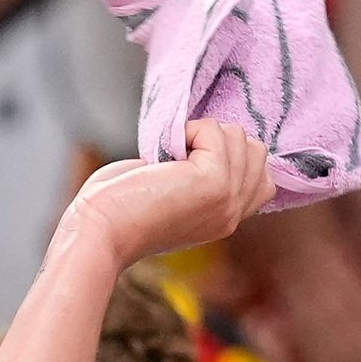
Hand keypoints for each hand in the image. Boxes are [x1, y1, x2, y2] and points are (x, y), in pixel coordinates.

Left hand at [59, 120, 274, 269]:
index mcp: (225, 219)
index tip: (194, 159)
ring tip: (168, 160)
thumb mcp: (173, 193)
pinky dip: (188, 130)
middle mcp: (233, 213)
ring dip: (200, 134)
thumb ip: (201, 175)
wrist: (97, 230)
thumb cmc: (117, 209)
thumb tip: (212, 138)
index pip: (263, 178)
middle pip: (257, 151)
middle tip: (176, 160)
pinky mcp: (214, 182)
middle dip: (218, 140)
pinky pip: (215, 131)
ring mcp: (227, 199)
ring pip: (239, 137)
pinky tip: (163, 156)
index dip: (235, 157)